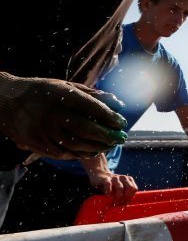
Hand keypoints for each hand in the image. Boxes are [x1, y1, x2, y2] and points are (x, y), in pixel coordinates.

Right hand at [0, 74, 127, 159]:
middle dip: (108, 135)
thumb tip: (118, 104)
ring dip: (97, 147)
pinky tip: (92, 150)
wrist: (6, 100)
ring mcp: (43, 131)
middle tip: (121, 138)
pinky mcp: (36, 143)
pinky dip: (81, 153)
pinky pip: (63, 153)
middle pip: (87, 129)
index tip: (122, 123)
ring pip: (76, 144)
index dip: (111, 118)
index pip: (94, 109)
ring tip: (109, 145)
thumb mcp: (66, 86)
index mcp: (62, 97)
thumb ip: (92, 95)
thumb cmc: (42, 91)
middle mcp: (53, 115)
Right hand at [88, 170, 137, 205]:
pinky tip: (108, 196)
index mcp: (128, 180)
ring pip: (120, 188)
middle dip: (125, 198)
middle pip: (129, 188)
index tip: (124, 204)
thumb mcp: (119, 189)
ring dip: (118, 197)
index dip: (130, 197)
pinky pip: (108, 184)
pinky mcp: (106, 179)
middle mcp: (123, 178)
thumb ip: (123, 195)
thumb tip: (125, 206)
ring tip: (114, 203)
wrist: (99, 176)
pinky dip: (109, 191)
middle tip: (119, 204)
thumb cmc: (111, 186)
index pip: (134, 188)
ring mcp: (115, 177)